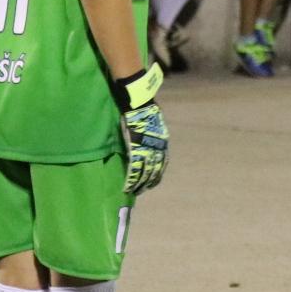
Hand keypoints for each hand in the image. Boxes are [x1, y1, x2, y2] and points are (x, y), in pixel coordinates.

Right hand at [113, 66, 167, 194]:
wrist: (139, 100)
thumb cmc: (144, 106)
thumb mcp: (153, 120)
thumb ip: (151, 130)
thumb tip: (147, 133)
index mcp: (162, 140)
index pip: (162, 162)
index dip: (156, 173)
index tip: (152, 182)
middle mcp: (158, 147)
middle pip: (155, 170)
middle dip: (148, 181)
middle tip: (142, 190)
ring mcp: (147, 148)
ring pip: (145, 172)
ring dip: (139, 184)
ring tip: (134, 191)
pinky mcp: (136, 148)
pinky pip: (135, 169)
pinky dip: (132, 179)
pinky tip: (128, 186)